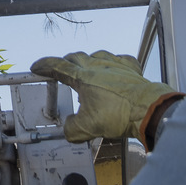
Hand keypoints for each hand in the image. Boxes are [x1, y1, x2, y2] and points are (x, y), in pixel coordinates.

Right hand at [30, 50, 180, 143]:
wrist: (148, 110)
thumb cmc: (119, 115)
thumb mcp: (88, 127)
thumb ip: (72, 128)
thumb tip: (68, 129)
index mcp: (83, 77)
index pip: (58, 66)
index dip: (44, 66)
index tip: (37, 66)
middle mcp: (98, 66)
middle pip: (75, 57)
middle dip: (65, 63)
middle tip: (61, 70)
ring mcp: (116, 65)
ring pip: (96, 55)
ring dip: (88, 61)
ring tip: (86, 70)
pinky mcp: (131, 69)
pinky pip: (120, 59)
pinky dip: (113, 63)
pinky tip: (114, 69)